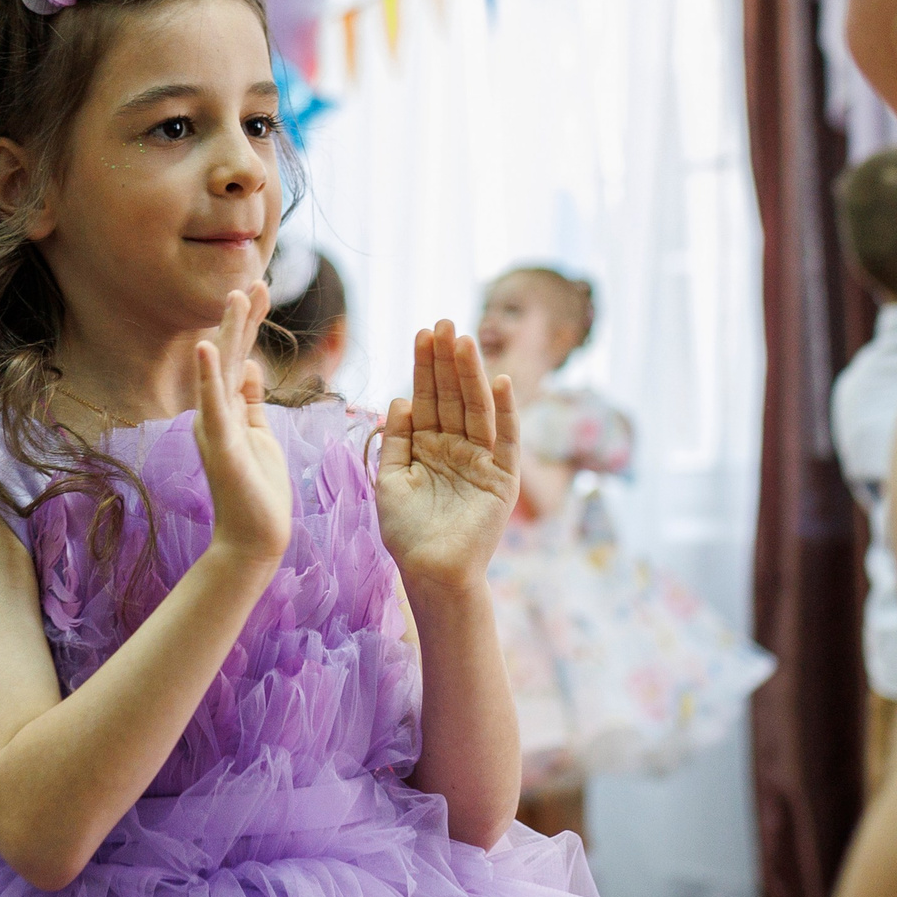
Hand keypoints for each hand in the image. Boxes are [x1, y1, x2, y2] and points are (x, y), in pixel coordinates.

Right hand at [194, 283, 291, 570]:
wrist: (252, 538)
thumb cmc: (257, 492)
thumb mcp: (258, 435)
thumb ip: (249, 402)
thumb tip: (248, 366)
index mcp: (228, 412)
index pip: (239, 358)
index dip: (248, 325)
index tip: (262, 289)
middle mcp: (215, 414)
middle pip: (229, 356)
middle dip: (242, 319)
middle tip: (253, 280)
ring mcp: (214, 428)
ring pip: (221, 372)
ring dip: (227, 333)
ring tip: (235, 297)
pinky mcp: (220, 445)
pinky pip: (213, 406)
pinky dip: (207, 376)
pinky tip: (204, 346)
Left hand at [376, 321, 518, 591]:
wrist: (431, 574)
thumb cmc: (406, 534)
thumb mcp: (389, 481)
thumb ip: (395, 440)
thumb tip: (400, 399)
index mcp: (429, 446)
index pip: (428, 397)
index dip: (426, 366)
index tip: (423, 332)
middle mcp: (457, 447)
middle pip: (453, 395)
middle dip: (448, 360)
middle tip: (445, 322)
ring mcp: (482, 460)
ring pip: (477, 408)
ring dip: (472, 374)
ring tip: (465, 340)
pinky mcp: (502, 478)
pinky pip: (506, 439)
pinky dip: (507, 411)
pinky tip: (501, 382)